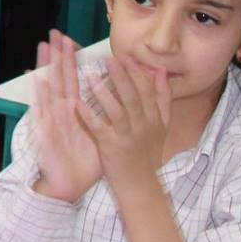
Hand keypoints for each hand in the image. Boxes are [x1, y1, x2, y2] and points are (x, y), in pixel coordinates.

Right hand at [30, 31, 102, 202]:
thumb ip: (104, 116)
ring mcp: (51, 120)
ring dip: (45, 68)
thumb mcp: (99, 134)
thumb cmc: (84, 162)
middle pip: (59, 78)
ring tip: (44, 47)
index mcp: (74, 111)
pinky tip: (37, 81)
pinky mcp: (46, 133)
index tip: (71, 41)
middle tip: (55, 33)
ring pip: (48, 89)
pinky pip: (42, 113)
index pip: (72, 80)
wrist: (69, 185)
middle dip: (57, 55)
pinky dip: (39, 96)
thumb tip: (115, 98)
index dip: (71, 60)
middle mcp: (61, 111)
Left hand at [80, 53, 172, 191]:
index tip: (126, 57)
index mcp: (154, 118)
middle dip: (122, 77)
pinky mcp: (111, 148)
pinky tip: (77, 104)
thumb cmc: (147, 152)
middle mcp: (143, 126)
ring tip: (90, 77)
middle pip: (134, 98)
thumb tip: (160, 70)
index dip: (137, 73)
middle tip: (110, 60)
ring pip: (117, 112)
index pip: (148, 91)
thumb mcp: (162, 126)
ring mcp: (127, 137)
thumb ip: (163, 98)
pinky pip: (99, 129)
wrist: (140, 185)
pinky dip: (88, 116)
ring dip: (104, 94)